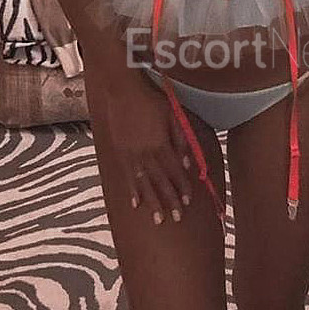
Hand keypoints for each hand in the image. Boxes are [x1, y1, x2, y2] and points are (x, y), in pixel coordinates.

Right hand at [87, 56, 192, 226]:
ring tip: (158, 219)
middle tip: (177, 218)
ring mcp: (131, 154)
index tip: (189, 201)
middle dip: (170, 201)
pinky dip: (132, 191)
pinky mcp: (119, 152)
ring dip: (152, 202)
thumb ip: (181, 139)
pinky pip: (126, 176)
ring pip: (144, 183)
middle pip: (160, 181)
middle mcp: (145, 153)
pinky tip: (136, 204)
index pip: (175, 171)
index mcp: (160, 144)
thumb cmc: (151, 100)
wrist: (123, 90)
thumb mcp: (172, 115)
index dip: (183, 186)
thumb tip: (188, 162)